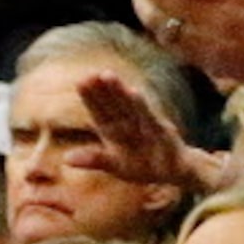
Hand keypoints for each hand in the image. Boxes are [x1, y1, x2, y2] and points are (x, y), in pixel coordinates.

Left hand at [67, 71, 238, 197]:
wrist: (178, 170)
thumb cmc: (145, 166)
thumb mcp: (117, 166)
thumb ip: (95, 159)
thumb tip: (66, 159)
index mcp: (117, 131)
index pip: (101, 112)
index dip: (91, 98)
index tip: (80, 81)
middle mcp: (132, 125)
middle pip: (115, 105)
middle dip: (104, 90)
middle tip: (91, 73)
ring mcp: (148, 127)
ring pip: (131, 107)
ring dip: (120, 92)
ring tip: (108, 76)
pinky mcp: (163, 134)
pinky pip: (152, 120)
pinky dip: (143, 108)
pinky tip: (135, 94)